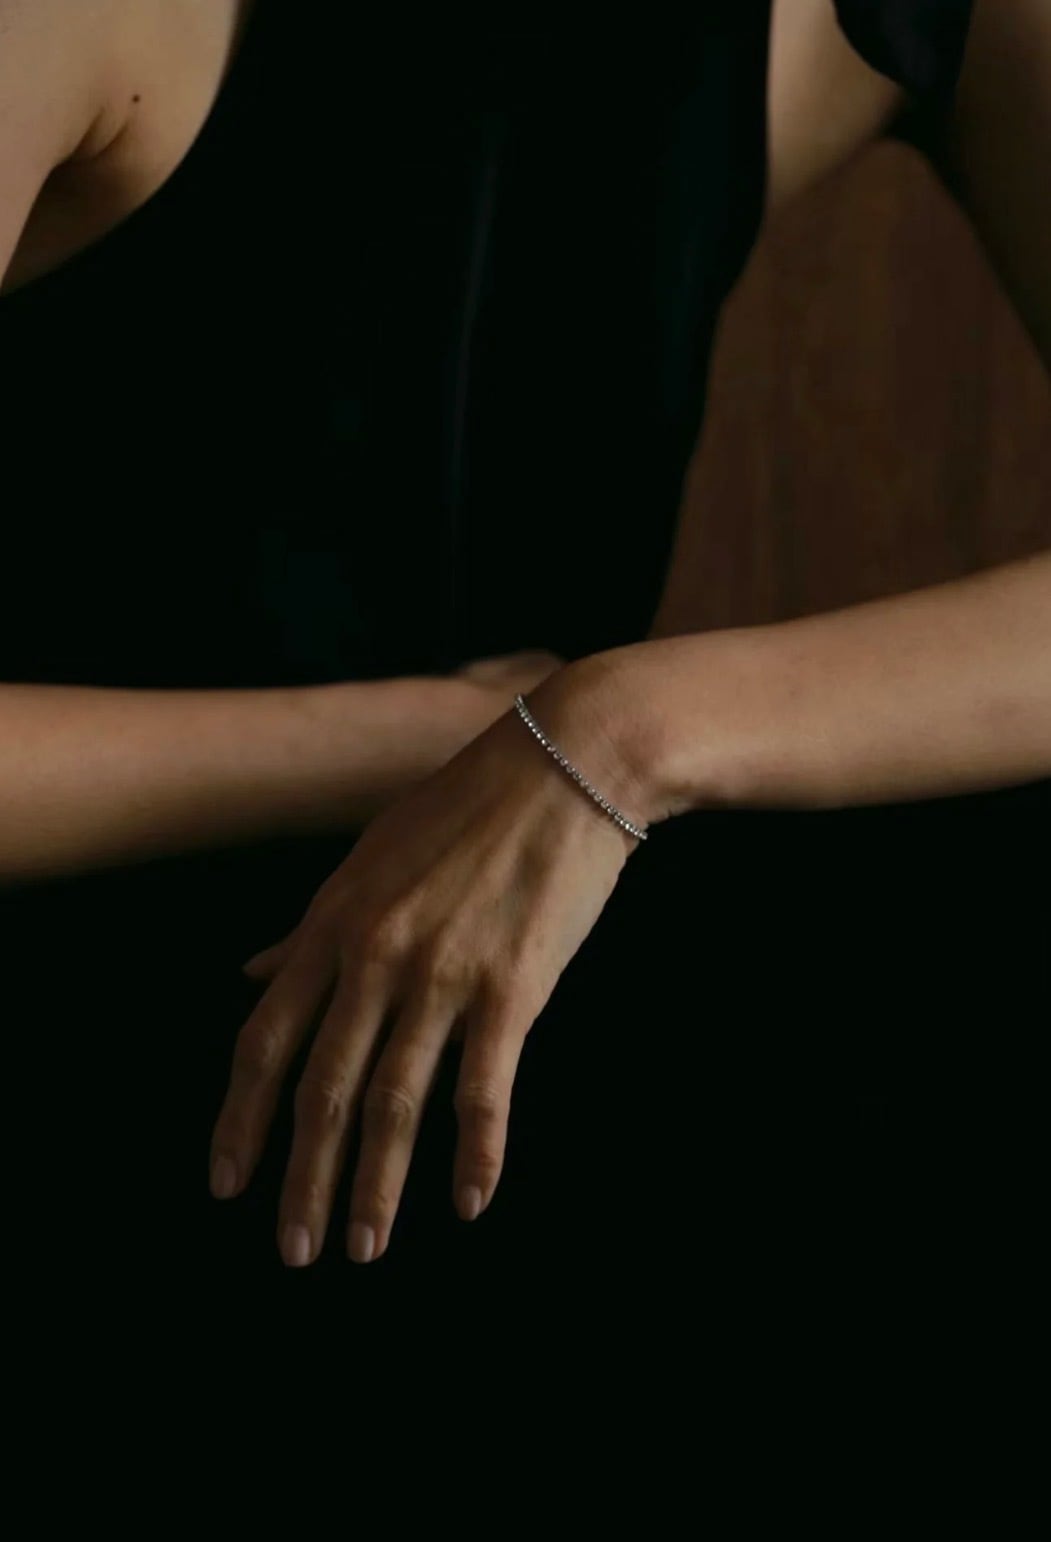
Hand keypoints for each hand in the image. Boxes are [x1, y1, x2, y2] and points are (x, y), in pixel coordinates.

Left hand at [209, 658, 647, 1264]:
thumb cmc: (467, 806)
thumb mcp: (369, 857)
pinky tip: (469, 1203)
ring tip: (365, 1250)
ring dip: (376, 1187)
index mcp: (333, 922)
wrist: (567, 761)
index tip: (226, 1183)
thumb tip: (249, 971)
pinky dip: (476, 1154)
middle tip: (293, 1253)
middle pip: (322, 1090)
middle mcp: (374, 954)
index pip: (266, 1041)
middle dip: (303, 1180)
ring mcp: (442, 973)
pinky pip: (484, 1091)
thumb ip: (308, 926)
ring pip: (393, 1103)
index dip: (240, 1120)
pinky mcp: (513, 987)